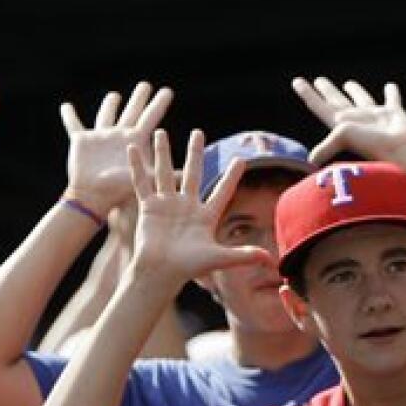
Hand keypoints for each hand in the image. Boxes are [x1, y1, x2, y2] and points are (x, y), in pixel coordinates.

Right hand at [62, 82, 171, 212]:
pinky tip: (66, 106)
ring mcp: (101, 137)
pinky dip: (69, 115)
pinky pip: (74, 124)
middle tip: (146, 85)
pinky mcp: (82, 141)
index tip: (168, 91)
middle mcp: (120, 136)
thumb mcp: (146, 177)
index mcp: (135, 140)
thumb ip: (168, 173)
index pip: (151, 117)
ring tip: (115, 95)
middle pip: (132, 112)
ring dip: (110, 105)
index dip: (159, 104)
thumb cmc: (119, 188)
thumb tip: (191, 173)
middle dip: (139, 98)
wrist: (93, 196)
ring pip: (107, 116)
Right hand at [128, 129, 271, 283]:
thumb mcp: (220, 258)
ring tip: (160, 132)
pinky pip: (142, 183)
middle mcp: (186, 206)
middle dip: (195, 152)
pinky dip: (137, 167)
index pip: (223, 191)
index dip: (232, 176)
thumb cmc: (189, 267)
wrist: (160, 273)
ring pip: (165, 172)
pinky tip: (133, 149)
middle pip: (193, 173)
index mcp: (206, 216)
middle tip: (198, 133)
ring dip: (163, 152)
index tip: (241, 159)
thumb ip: (245, 255)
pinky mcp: (149, 207)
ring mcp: (167, 205)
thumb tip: (272, 260)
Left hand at [292, 77, 405, 165]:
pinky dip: (392, 93)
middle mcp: (356, 119)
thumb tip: (311, 161)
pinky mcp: (394, 113)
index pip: (319, 106)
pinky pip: (392, 99)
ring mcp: (375, 116)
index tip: (297, 81)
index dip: (307, 94)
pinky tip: (390, 86)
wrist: (401, 153)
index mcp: (341, 123)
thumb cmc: (372, 144)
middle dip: (327, 91)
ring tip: (348, 83)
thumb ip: (327, 145)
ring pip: (362, 99)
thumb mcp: (343, 137)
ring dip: (355, 90)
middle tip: (319, 80)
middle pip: (337, 101)